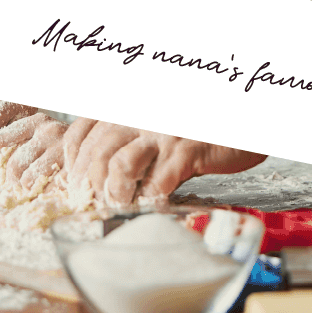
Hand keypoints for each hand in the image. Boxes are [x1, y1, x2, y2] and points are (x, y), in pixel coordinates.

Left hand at [0, 112, 68, 190]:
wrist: (97, 147)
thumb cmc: (58, 147)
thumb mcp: (38, 136)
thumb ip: (15, 142)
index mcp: (36, 121)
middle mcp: (50, 130)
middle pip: (12, 165)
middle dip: (10, 181)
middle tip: (16, 185)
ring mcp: (63, 149)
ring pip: (27, 180)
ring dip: (27, 189)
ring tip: (33, 187)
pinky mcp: (73, 167)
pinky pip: (46, 189)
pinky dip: (43, 193)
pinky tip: (48, 188)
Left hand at [63, 119, 266, 205]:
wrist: (240, 119)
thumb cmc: (193, 128)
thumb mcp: (153, 126)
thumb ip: (125, 141)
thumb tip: (96, 178)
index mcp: (125, 106)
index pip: (79, 133)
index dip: (71, 164)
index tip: (75, 186)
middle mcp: (138, 114)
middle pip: (95, 153)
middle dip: (90, 186)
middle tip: (96, 205)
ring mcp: (163, 131)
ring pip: (120, 166)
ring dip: (116, 194)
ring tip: (121, 205)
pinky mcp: (187, 149)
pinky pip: (158, 181)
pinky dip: (151, 199)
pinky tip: (154, 204)